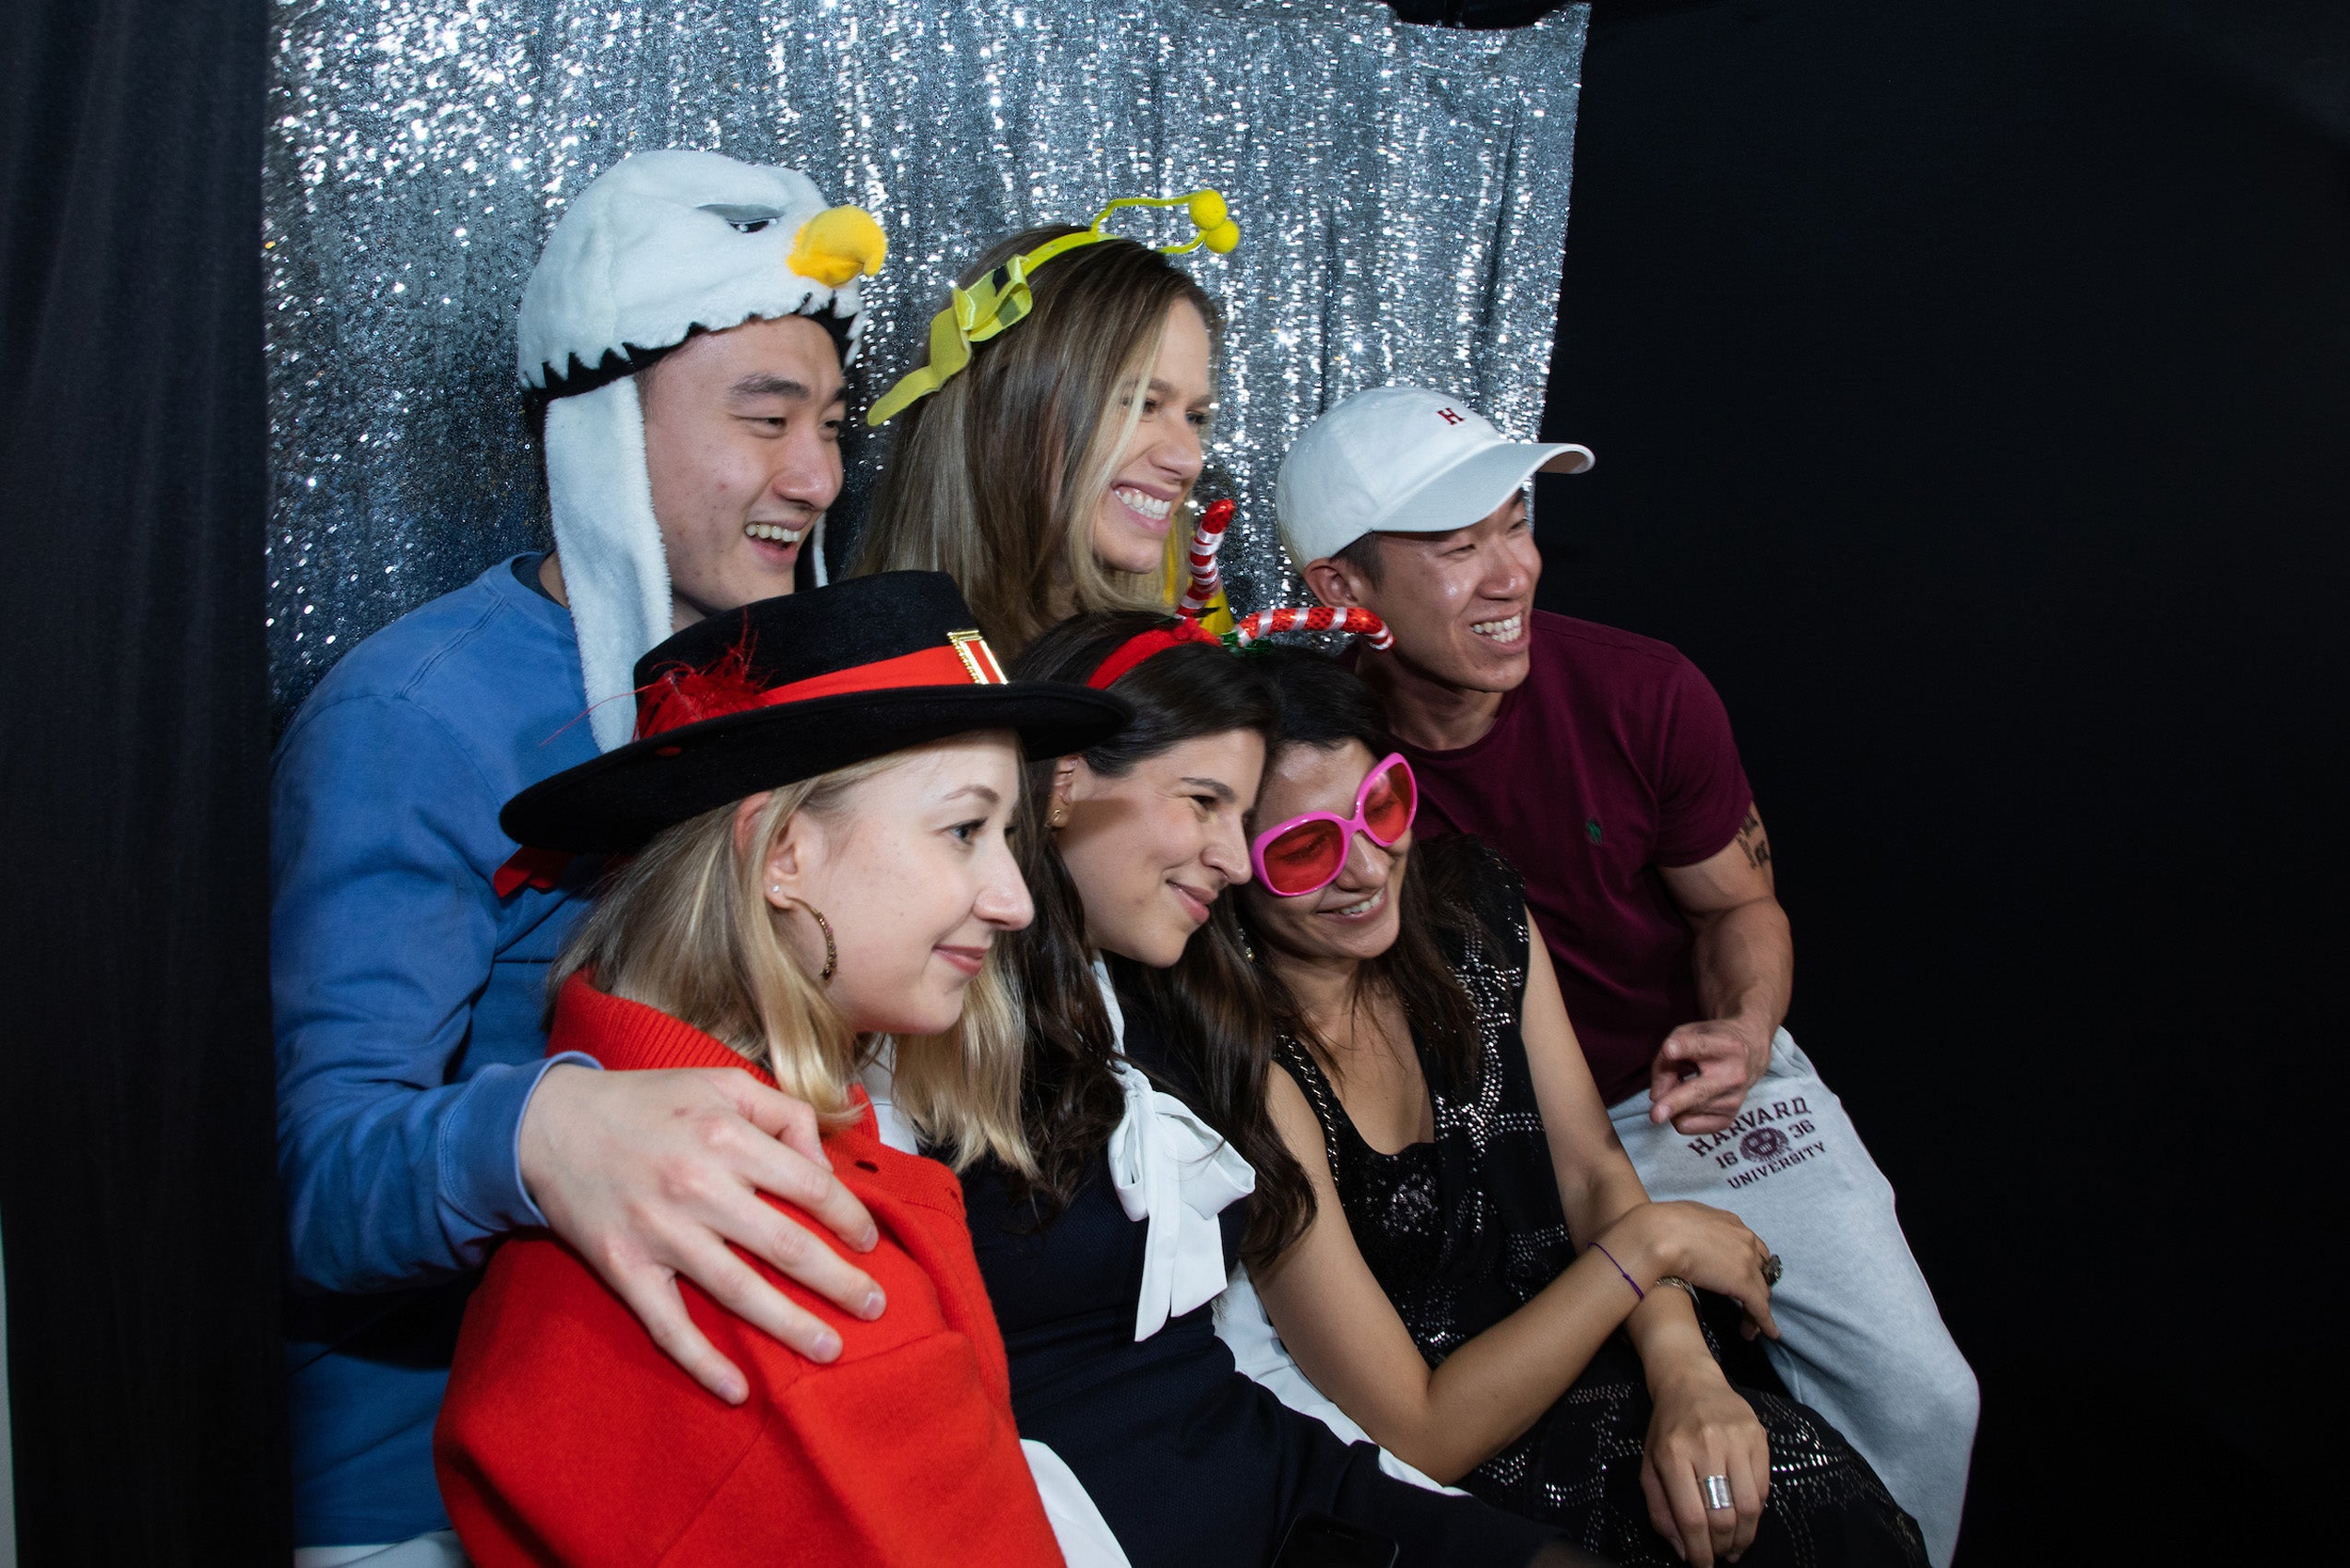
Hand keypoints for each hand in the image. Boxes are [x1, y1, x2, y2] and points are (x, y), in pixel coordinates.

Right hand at [519, 1064, 883, 1403]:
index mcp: (727, 1136)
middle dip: (839, 1282)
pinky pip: (668, 1325)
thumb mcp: (723, 1083)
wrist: (549, 1125)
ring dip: (791, 1326)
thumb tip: (824, 1165)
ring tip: (832, 1350)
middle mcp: (697, 1186)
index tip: (870, 1243)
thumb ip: (784, 1114)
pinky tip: (736, 1392)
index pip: (811, 1188)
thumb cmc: (648, 1102)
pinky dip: (702, 1363)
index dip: (850, 1219)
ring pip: (738, 1291)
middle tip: (875, 1306)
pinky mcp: (623, 1268)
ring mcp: (659, 1233)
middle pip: (786, 1246)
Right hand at [1600, 1200, 1778, 1342]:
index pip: (1752, 1247)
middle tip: (1748, 1303)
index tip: (1744, 1278)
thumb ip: (1696, 1227)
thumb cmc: (1660, 1225)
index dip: (1751, 1265)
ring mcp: (1747, 1262)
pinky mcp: (1743, 1284)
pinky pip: (1760, 1308)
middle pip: (1762, 1269)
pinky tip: (1769, 1334)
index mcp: (1731, 1223)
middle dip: (1757, 1287)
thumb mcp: (1684, 1217)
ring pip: (1762, 1291)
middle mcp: (1745, 1239)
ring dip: (1757, 1308)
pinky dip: (1765, 1323)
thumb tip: (1689, 1234)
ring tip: (1751, 1326)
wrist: (1658, 1234)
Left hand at [1639, 1366, 1768, 1565]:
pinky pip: (1764, 1487)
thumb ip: (1661, 1510)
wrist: (1691, 1382)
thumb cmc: (1667, 1429)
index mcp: (1672, 1454)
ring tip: (1735, 1546)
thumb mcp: (1649, 1466)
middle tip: (1720, 1557)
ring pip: (1750, 1506)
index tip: (1702, 1566)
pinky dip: (1757, 1513)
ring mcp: (1736, 1439)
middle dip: (1722, 1547)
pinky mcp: (1759, 1436)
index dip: (1700, 1551)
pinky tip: (1746, 1519)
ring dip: (1744, 1536)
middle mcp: (1705, 1445)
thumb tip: (1684, 1551)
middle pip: (1723, 1515)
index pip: (1691, 1517)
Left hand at [1648, 1018, 1771, 1133]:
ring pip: (1685, 1111)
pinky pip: (1689, 1126)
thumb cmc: (1711, 1042)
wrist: (1750, 1055)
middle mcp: (1734, 1075)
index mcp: (1726, 1047)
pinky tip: (1686, 1102)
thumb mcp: (1688, 1035)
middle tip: (1654, 1115)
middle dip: (1675, 1103)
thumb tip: (1656, 1096)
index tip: (1669, 1049)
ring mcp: (1734, 1100)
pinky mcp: (1728, 1119)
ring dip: (1671, 1101)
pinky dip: (1678, 1115)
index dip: (1682, 1047)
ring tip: (1681, 1085)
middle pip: (1698, 1091)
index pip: (1699, 1046)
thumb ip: (1666, 1059)